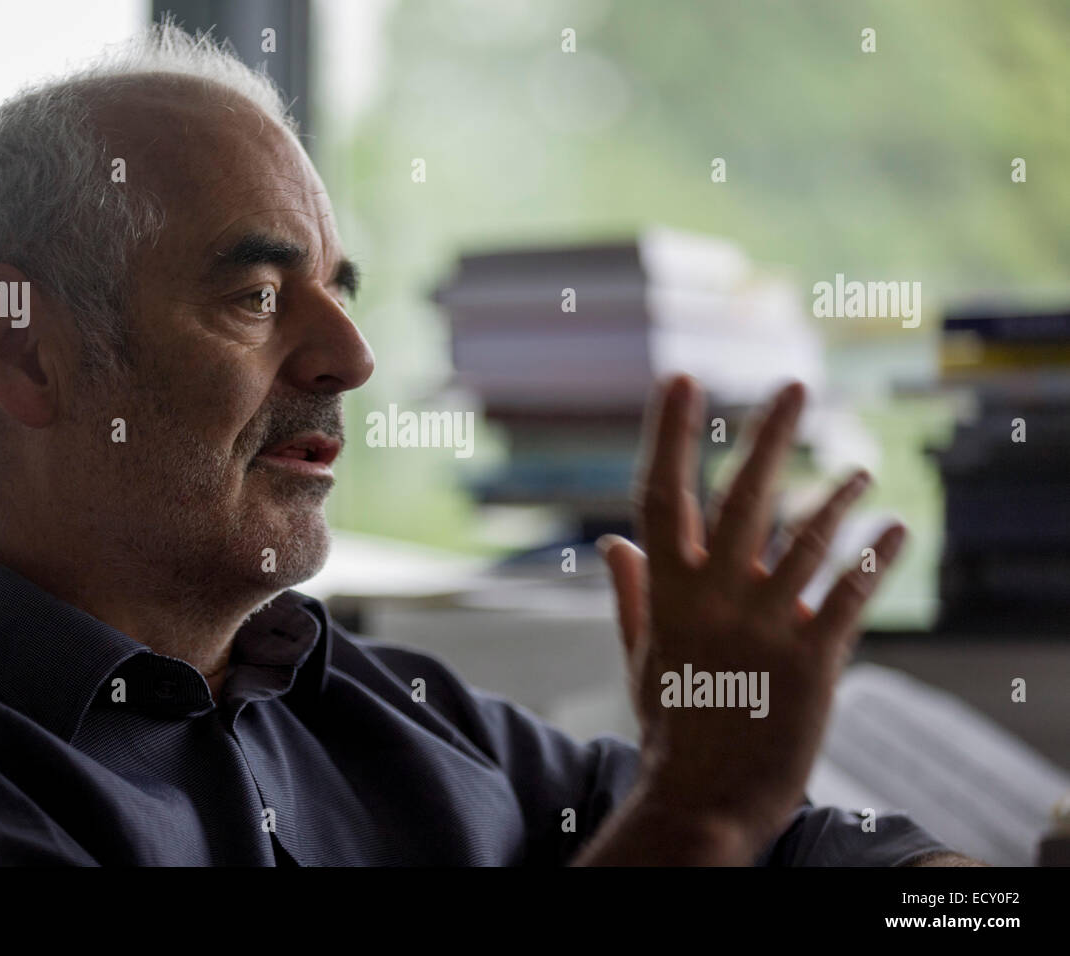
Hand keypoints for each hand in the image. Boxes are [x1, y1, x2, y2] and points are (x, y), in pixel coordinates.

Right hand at [596, 375, 904, 859]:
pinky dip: (876, 556)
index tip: (679, 381)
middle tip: (794, 385)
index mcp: (667, 592)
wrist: (705, 800)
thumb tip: (611, 543)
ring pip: (810, 538)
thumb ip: (630, 594)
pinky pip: (852, 594)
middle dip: (770, 434)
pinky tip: (894, 529)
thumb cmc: (670, 724)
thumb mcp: (641, 656)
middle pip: (744, 496)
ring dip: (840, 496)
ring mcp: (765, 627)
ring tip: (862, 468)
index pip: (661, 495)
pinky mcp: (813, 660)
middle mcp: (715, 598)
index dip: (669, 434)